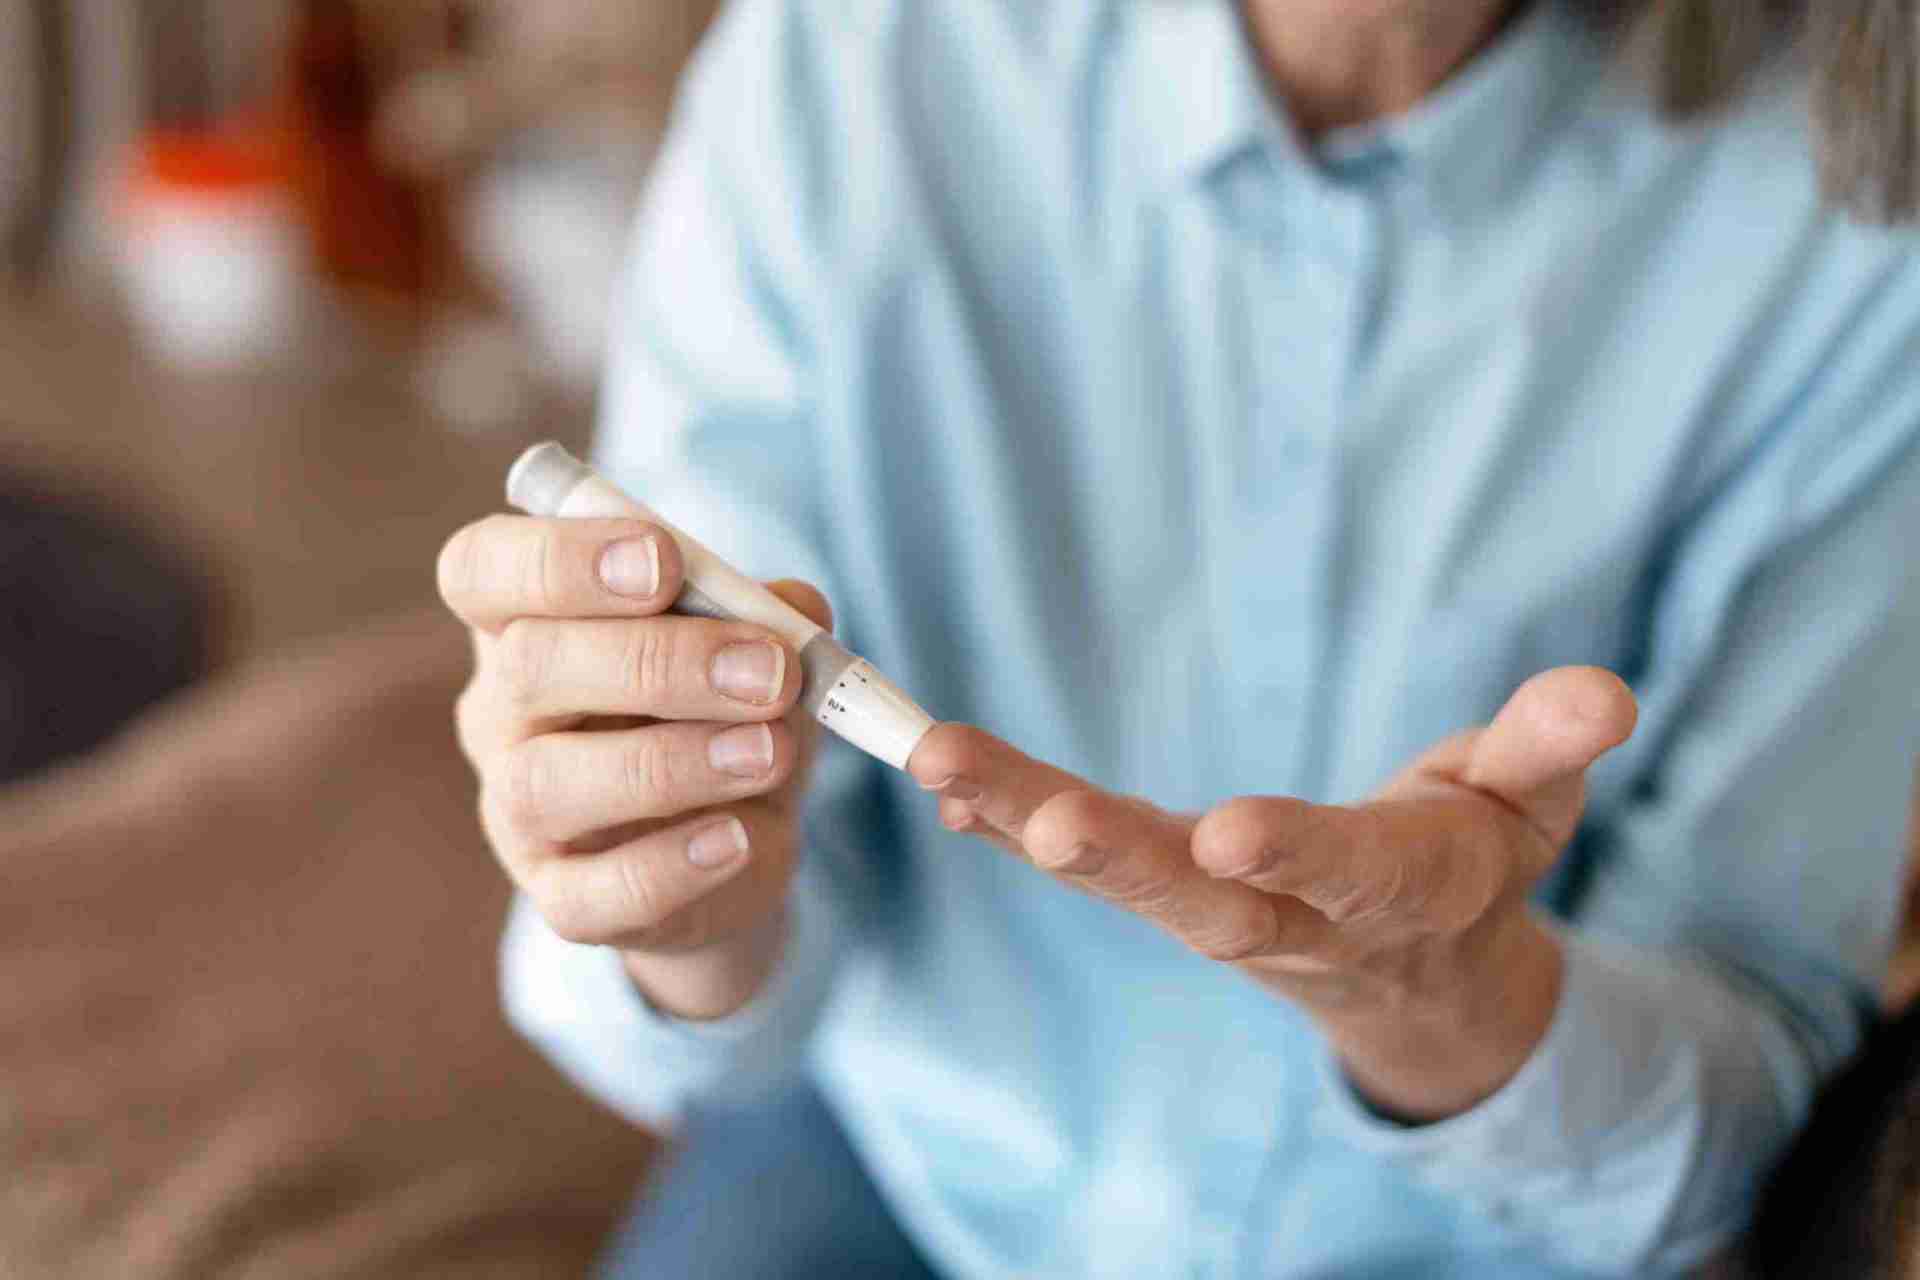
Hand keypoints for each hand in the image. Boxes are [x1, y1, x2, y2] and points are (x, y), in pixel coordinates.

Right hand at [439, 514, 830, 1019]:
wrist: (737, 841)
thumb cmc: (723, 710)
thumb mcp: (753, 646)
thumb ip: (767, 614)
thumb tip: (794, 611)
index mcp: (525, 621)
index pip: (482, 569)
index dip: (559, 557)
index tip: (663, 561)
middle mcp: (501, 713)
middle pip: (529, 665)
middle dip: (660, 661)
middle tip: (769, 671)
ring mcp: (519, 813)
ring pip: (548, 782)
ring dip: (673, 762)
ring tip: (771, 751)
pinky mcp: (564, 899)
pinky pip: (595, 891)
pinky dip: (672, 864)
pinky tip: (736, 838)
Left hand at [906, 667, 1637, 1120]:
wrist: (1418, 971)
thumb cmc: (1475, 864)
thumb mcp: (1530, 807)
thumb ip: (1551, 748)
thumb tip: (1607, 691)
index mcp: (1396, 889)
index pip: (1345, 876)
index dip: (1296, 854)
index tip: (1232, 830)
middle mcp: (1292, 913)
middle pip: (1200, 897)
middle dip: (1124, 860)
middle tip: (1043, 826)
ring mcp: (1218, 908)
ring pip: (1118, 876)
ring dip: (1024, 822)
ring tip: (940, 769)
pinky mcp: (1166, 887)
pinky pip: (1081, 863)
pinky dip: (1005, 827)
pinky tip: (941, 789)